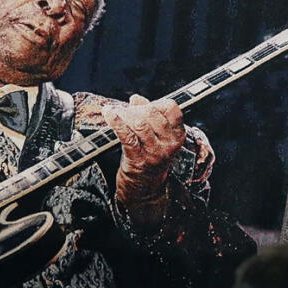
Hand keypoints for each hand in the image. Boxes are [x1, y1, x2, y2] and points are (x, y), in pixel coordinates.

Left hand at [103, 95, 184, 227]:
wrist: (144, 188)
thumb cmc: (149, 156)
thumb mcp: (156, 136)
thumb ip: (148, 115)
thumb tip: (136, 98)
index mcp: (178, 135)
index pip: (172, 109)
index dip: (156, 102)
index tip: (143, 104)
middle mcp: (169, 144)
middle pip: (152, 114)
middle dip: (135, 108)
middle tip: (123, 109)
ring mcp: (154, 153)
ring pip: (139, 124)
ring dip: (123, 114)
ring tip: (112, 111)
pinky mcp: (138, 159)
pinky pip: (126, 136)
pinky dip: (116, 123)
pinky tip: (109, 114)